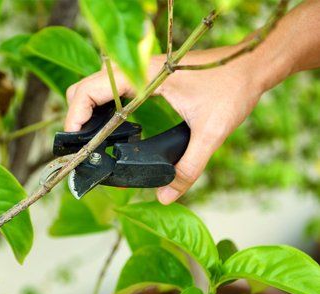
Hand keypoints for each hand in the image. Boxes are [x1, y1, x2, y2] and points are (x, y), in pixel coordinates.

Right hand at [64, 45, 269, 203]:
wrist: (251, 66)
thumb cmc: (233, 89)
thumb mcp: (211, 132)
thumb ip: (189, 168)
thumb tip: (166, 197)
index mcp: (145, 76)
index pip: (91, 89)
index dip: (75, 115)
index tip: (73, 142)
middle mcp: (136, 70)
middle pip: (85, 87)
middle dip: (76, 116)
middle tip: (83, 146)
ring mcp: (139, 72)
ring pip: (96, 87)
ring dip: (88, 111)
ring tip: (93, 141)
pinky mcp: (145, 77)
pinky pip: (112, 89)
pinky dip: (102, 107)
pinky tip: (113, 128)